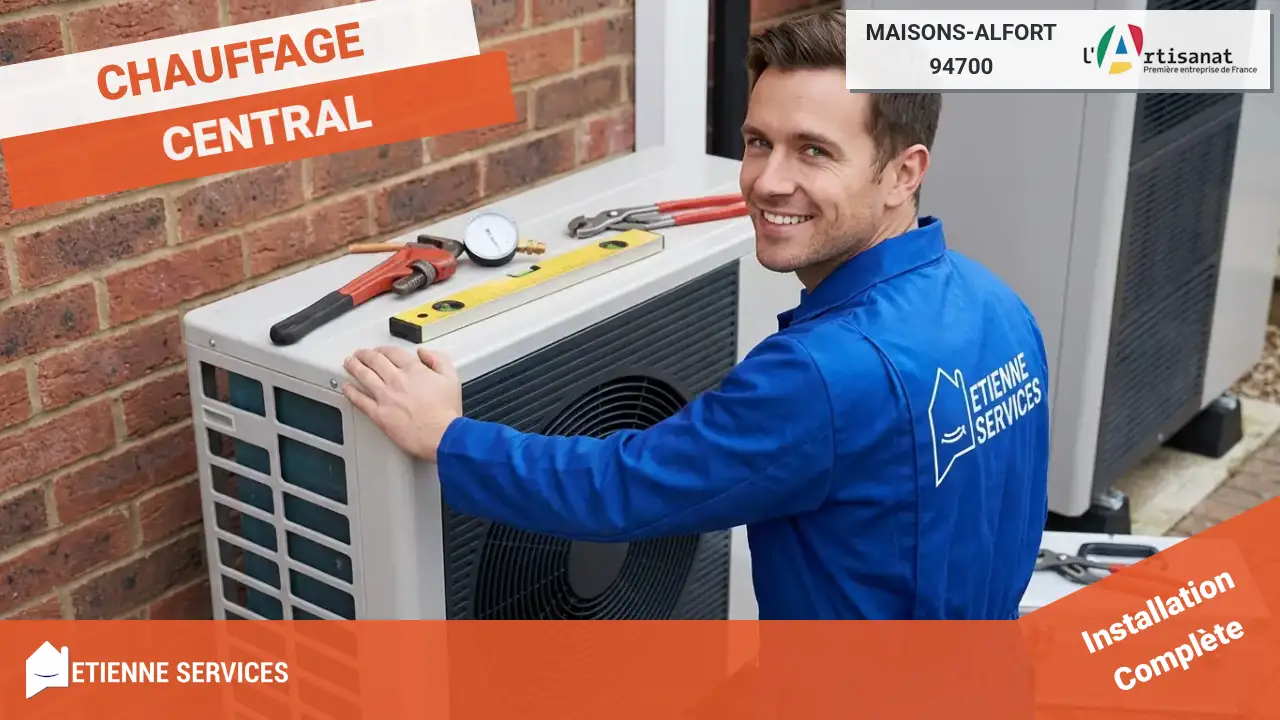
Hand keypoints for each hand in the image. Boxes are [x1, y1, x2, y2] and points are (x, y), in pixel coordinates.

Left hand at [341, 345, 461, 461]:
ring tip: (349, 363)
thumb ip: (438, 360)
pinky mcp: (379, 414)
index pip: (392, 352)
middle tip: (360, 354)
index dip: (383, 349)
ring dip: (354, 366)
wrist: (442, 435)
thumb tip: (425, 353)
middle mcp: (397, 380)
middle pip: (374, 361)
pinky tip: (346, 387)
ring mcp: (385, 397)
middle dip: (364, 354)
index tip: (380, 350)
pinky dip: (350, 392)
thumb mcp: (451, 378)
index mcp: (414, 370)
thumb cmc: (446, 412)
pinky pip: (360, 400)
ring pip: (363, 375)